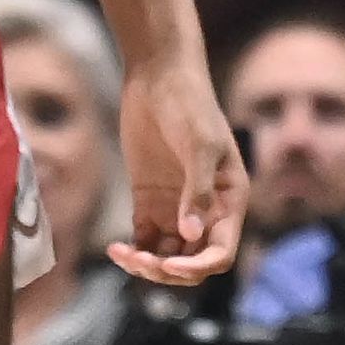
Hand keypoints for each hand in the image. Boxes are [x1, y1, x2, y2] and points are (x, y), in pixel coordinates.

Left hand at [113, 50, 247, 283]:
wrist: (159, 75)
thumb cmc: (190, 104)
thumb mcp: (199, 144)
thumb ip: (196, 190)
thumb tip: (191, 233)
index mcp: (228, 199)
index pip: (221, 250)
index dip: (199, 266)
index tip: (169, 264)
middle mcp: (205, 208)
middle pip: (193, 260)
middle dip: (169, 270)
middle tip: (141, 261)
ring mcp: (176, 205)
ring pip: (166, 255)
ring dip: (148, 265)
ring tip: (124, 255)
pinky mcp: (149, 200)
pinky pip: (144, 239)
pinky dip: (132, 251)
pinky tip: (115, 248)